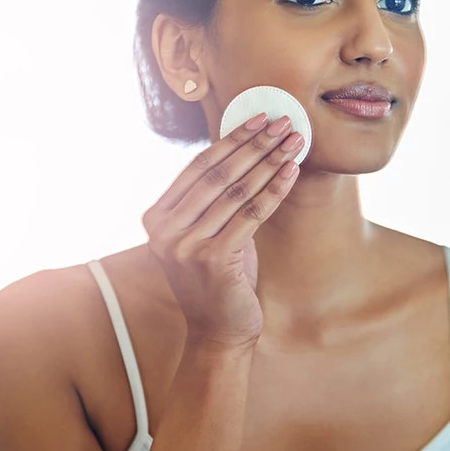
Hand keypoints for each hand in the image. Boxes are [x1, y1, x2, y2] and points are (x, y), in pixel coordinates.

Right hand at [143, 113, 303, 348]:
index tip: (258, 118)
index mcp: (155, 217)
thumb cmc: (219, 278)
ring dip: (270, 162)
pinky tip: (291, 172)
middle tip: (283, 122)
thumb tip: (241, 145)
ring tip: (294, 142)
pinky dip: (274, 190)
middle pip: (218, 175)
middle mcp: (163, 230)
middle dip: (255, 144)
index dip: (231, 139)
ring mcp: (184, 246)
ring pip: (237, 192)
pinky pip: (251, 214)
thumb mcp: (206, 232)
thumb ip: (212, 198)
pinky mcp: (213, 259)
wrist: (218, 331)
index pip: (198, 166)